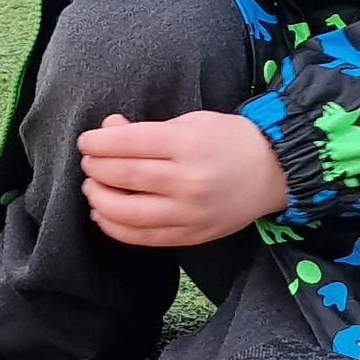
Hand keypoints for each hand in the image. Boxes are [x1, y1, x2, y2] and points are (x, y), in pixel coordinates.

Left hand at [78, 112, 288, 247]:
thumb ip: (146, 129)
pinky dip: (116, 228)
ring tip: (93, 189)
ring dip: (99, 200)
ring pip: (127, 212)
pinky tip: (104, 215)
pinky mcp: (192, 235)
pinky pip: (143, 237)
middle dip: (95, 169)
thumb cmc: (229, 140)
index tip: (86, 142)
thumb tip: (106, 130)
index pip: (127, 144)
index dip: (98, 143)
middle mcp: (187, 181)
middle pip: (123, 176)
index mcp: (187, 144)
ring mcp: (189, 212)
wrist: (274, 171)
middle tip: (88, 163)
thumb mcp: (190, 122)